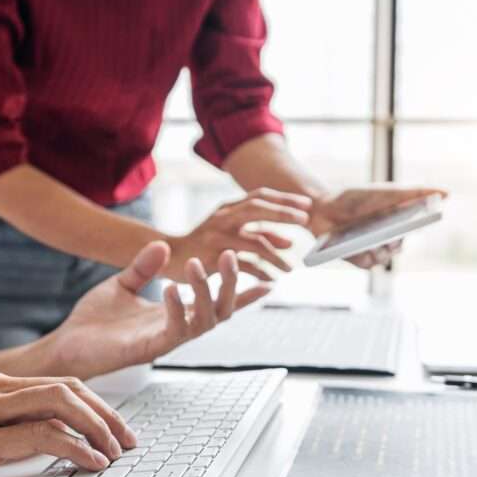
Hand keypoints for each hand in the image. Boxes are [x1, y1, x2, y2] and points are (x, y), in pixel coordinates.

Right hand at [0, 370, 135, 476]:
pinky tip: (89, 462)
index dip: (97, 404)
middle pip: (68, 388)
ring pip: (59, 404)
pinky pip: (40, 435)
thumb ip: (11, 425)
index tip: (118, 427)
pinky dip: (74, 447)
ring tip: (114, 452)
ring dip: (97, 428)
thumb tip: (57, 437)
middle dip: (106, 414)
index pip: (60, 383)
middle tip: (128, 439)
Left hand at [45, 240, 269, 378]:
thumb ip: (144, 267)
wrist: (66, 346)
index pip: (216, 303)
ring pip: (204, 322)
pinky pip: (174, 332)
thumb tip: (165, 245)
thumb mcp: (122, 284)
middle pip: (221, 311)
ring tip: (200, 265)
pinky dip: (177, 308)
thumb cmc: (95, 320)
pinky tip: (171, 287)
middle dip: (231, 285)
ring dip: (206, 292)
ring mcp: (164, 341)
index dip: (243, 293)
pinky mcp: (148, 350)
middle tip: (232, 256)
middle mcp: (176, 329)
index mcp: (175, 314)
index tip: (269, 279)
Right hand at [168, 188, 311, 281]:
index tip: (307, 205)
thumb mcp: (231, 233)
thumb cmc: (204, 245)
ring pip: (253, 242)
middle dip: (283, 213)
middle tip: (306, 221)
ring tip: (291, 268)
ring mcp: (216, 236)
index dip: (285, 199)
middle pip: (257, 208)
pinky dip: (260, 273)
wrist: (169, 257)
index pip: (260, 195)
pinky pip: (242, 265)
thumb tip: (290, 242)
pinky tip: (272, 280)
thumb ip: (259, 234)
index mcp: (228, 208)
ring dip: (276, 256)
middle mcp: (222, 217)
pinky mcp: (210, 258)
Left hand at [310, 185, 446, 267]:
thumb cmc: (356, 198)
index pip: (415, 229)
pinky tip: (358, 247)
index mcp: (398, 222)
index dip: (418, 228)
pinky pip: (366, 263)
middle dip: (395, 240)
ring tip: (371, 241)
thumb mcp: (387, 193)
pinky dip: (364, 256)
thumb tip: (447, 193)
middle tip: (390, 235)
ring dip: (379, 250)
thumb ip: (416, 192)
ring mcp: (372, 250)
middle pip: (399, 246)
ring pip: (384, 257)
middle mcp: (387, 239)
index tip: (418, 224)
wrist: (322, 206)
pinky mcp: (356, 259)